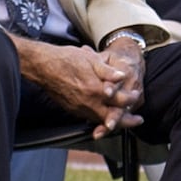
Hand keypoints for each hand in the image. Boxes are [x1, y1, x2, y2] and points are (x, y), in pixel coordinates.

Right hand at [13, 38, 145, 138]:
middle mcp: (87, 103)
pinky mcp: (71, 109)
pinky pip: (88, 117)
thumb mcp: (91, 60)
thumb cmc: (67, 60)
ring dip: (113, 121)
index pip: (119, 100)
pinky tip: (104, 116)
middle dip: (127, 121)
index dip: (130, 98)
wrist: (43, 66)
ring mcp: (78, 108)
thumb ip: (108, 71)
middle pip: (111, 117)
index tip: (136, 95)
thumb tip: (123, 76)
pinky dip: (99, 118)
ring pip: (99, 120)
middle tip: (137, 120)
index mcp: (95, 89)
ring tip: (124, 121)